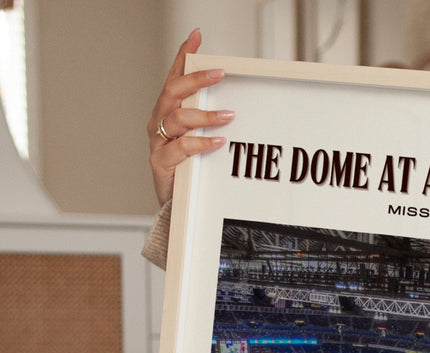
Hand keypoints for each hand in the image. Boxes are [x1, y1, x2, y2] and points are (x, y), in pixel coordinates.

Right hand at [147, 27, 234, 205]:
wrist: (174, 203)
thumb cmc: (188, 167)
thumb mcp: (198, 138)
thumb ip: (209, 119)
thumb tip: (236, 104)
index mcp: (167, 110)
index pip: (174, 77)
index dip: (183, 56)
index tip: (196, 36)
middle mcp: (159, 121)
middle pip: (173, 92)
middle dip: (195, 80)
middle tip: (219, 73)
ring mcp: (158, 141)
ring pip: (177, 119)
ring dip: (204, 115)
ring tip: (228, 116)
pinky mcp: (161, 162)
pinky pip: (181, 148)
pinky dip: (200, 143)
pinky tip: (218, 142)